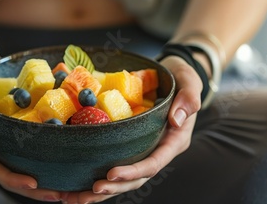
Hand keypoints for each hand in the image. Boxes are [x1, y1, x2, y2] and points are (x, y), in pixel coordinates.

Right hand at [0, 53, 61, 201]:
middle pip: (9, 177)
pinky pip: (30, 156)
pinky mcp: (15, 138)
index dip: (11, 177)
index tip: (32, 182)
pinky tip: (66, 168)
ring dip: (43, 184)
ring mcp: (2, 143)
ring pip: (21, 171)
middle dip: (32, 190)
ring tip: (67, 191)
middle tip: (59, 194)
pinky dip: (47, 165)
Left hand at [61, 56, 202, 202]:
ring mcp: (146, 150)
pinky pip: (118, 165)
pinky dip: (99, 177)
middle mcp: (160, 150)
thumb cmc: (181, 77)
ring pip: (126, 178)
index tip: (111, 173)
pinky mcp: (133, 146)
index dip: (133, 171)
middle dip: (115, 186)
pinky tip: (79, 185)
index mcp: (175, 140)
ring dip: (104, 191)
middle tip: (91, 190)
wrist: (172, 75)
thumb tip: (177, 119)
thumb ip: (188, 97)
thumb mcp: (189, 80)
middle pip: (138, 177)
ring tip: (77, 198)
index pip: (154, 162)